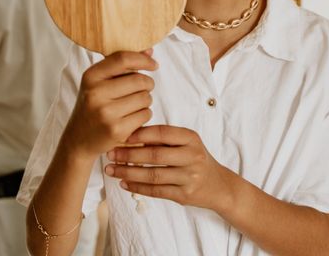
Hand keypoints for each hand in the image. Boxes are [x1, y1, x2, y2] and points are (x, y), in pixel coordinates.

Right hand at [62, 50, 157, 160]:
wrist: (78, 139)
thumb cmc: (94, 105)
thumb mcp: (100, 82)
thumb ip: (123, 65)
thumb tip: (150, 51)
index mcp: (91, 76)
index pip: (123, 59)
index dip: (143, 60)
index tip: (154, 65)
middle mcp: (95, 93)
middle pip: (140, 80)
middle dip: (147, 85)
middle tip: (141, 90)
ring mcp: (106, 113)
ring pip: (145, 98)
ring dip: (145, 101)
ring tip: (132, 105)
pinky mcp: (116, 130)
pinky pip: (145, 115)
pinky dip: (144, 115)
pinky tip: (131, 118)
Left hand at [105, 125, 235, 211]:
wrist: (218, 185)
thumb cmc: (196, 159)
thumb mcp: (187, 143)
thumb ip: (165, 139)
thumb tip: (131, 134)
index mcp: (191, 138)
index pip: (162, 133)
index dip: (140, 134)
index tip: (121, 135)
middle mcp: (192, 156)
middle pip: (155, 155)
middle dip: (129, 154)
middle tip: (110, 153)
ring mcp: (189, 177)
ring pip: (153, 175)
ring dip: (128, 172)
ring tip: (111, 170)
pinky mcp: (184, 195)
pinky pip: (156, 191)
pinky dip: (138, 187)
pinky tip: (124, 183)